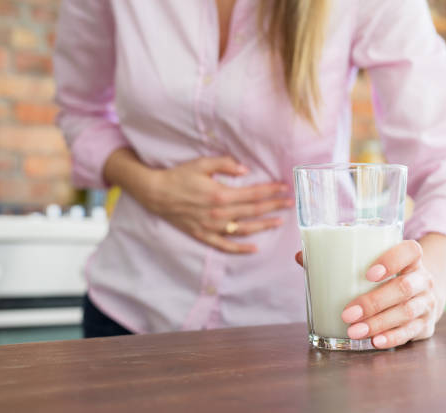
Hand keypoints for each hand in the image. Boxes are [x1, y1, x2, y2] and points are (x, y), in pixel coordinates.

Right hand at [147, 156, 291, 252]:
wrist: (155, 193)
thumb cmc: (179, 176)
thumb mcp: (201, 164)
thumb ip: (225, 165)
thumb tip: (246, 169)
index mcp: (220, 194)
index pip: (253, 193)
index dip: (271, 191)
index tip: (284, 188)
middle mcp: (219, 213)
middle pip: (253, 211)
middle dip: (274, 206)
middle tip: (290, 203)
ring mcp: (212, 226)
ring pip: (244, 229)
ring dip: (264, 226)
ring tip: (279, 222)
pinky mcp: (203, 235)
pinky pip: (225, 246)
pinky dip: (241, 249)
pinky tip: (254, 248)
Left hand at [296, 240, 439, 348]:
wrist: (422, 297)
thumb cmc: (388, 278)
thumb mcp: (373, 264)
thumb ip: (339, 260)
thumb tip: (300, 256)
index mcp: (411, 259)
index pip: (410, 251)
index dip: (392, 260)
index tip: (368, 273)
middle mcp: (423, 279)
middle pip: (404, 287)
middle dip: (374, 302)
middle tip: (348, 313)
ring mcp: (426, 302)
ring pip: (406, 312)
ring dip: (378, 323)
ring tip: (354, 331)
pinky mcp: (425, 325)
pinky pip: (410, 332)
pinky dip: (392, 337)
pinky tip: (374, 341)